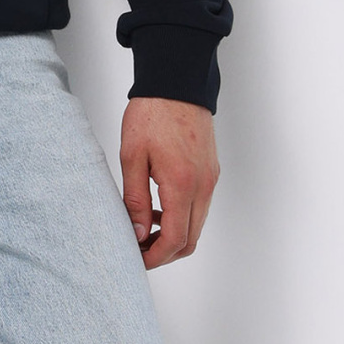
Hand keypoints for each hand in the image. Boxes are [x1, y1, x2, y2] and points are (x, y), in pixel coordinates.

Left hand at [120, 97, 217, 267]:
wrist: (177, 84)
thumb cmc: (151, 114)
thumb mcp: (132, 157)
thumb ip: (135, 200)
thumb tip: (138, 234)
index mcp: (182, 184)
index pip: (176, 239)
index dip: (155, 257)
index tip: (137, 259)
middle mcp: (203, 186)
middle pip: (191, 240)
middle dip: (165, 252)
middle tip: (138, 249)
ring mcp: (210, 179)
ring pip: (196, 225)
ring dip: (173, 235)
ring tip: (143, 228)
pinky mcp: (211, 172)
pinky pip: (199, 207)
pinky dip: (181, 217)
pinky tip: (157, 207)